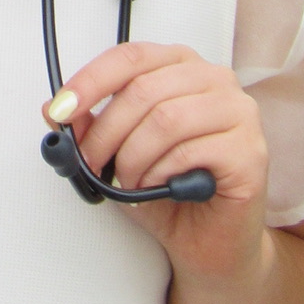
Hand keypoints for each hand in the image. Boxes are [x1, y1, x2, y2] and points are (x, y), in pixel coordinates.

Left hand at [43, 42, 269, 287]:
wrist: (208, 247)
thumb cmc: (167, 194)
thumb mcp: (116, 156)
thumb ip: (90, 128)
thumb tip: (52, 108)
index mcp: (181, 67)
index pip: (131, 57)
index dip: (90, 81)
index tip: (60, 109)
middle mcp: (215, 80)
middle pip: (144, 89)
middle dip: (106, 131)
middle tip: (90, 162)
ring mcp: (239, 112)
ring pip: (166, 118)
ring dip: (133, 157)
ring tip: (129, 182)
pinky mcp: (250, 150)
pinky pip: (191, 151)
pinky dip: (161, 173)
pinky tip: (158, 187)